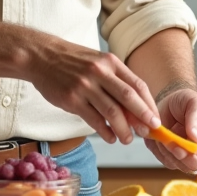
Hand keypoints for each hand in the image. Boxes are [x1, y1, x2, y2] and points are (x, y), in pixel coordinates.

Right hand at [29, 41, 161, 145]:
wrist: (41, 56)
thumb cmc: (73, 61)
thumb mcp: (98, 62)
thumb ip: (116, 81)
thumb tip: (135, 108)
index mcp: (110, 62)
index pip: (137, 85)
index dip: (149, 104)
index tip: (155, 119)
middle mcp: (99, 72)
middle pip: (129, 98)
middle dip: (142, 117)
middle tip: (149, 132)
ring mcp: (85, 86)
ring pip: (112, 112)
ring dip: (124, 129)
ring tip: (127, 139)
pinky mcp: (71, 99)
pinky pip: (93, 119)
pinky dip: (105, 131)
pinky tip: (110, 137)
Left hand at [144, 87, 196, 173]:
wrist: (169, 98)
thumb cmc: (186, 101)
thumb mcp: (194, 104)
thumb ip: (195, 120)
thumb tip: (196, 138)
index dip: (194, 154)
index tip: (183, 148)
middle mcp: (189, 148)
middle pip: (188, 165)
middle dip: (180, 158)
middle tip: (173, 147)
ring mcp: (175, 151)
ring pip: (172, 163)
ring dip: (166, 153)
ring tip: (163, 137)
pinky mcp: (161, 149)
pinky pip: (159, 156)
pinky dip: (156, 149)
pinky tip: (156, 138)